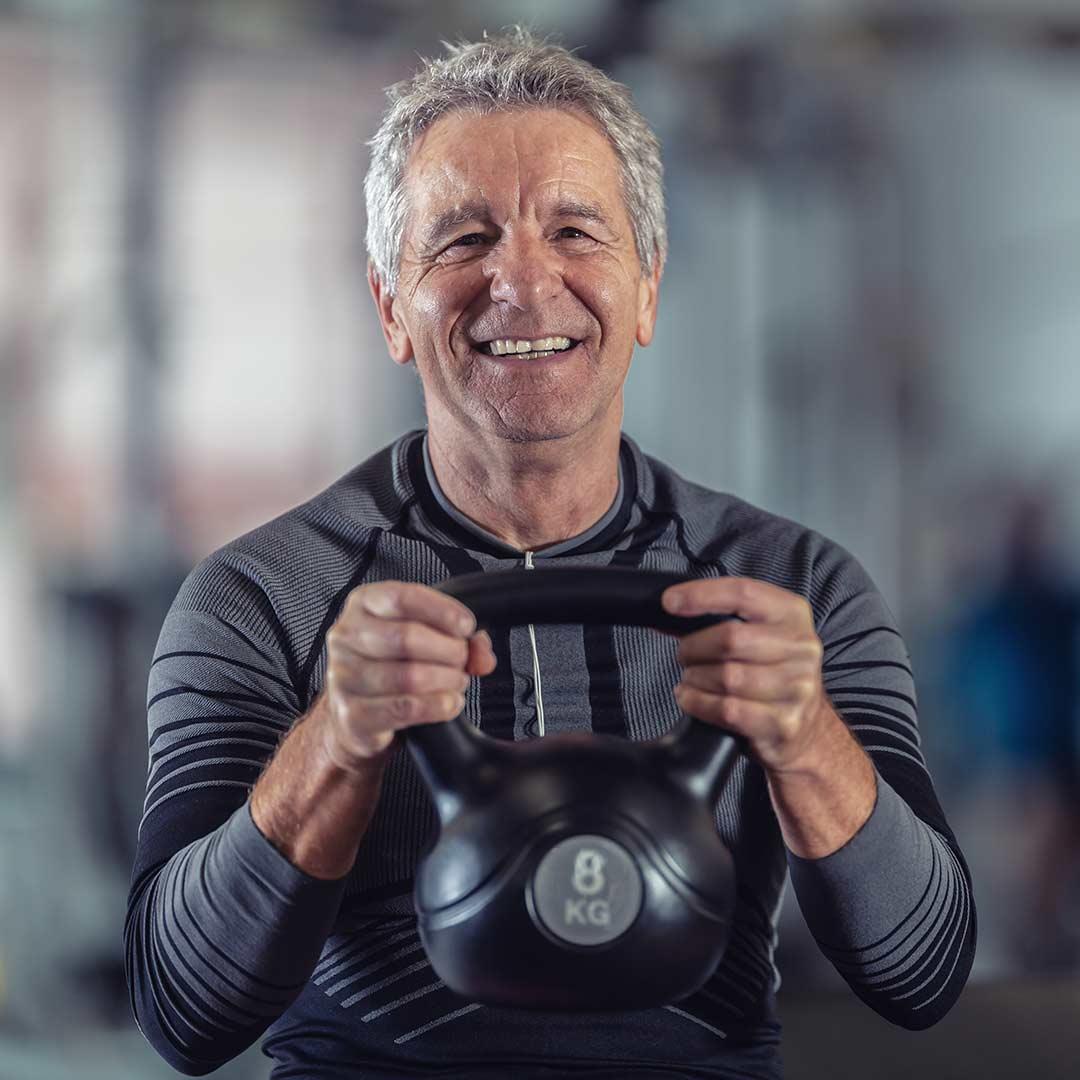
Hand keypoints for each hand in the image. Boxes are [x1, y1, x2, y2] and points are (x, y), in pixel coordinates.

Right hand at [320, 581, 496, 770]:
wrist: (356, 714)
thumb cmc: (390, 664)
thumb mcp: (421, 635)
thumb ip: (457, 636)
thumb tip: (482, 654)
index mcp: (363, 605)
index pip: (402, 598)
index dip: (442, 611)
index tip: (466, 626)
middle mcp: (346, 636)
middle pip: (406, 638)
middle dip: (448, 651)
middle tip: (462, 660)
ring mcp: (343, 676)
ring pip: (409, 677)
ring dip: (446, 681)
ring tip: (456, 682)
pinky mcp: (352, 715)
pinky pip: (405, 709)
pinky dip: (437, 706)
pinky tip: (448, 703)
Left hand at [662, 577, 831, 773]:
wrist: (807, 729)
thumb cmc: (772, 671)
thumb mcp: (759, 634)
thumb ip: (720, 617)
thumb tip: (670, 605)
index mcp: (792, 614)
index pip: (743, 593)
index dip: (702, 595)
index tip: (670, 601)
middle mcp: (801, 647)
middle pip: (730, 639)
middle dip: (694, 647)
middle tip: (684, 655)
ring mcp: (796, 687)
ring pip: (726, 677)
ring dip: (695, 678)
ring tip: (691, 679)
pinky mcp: (783, 722)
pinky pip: (727, 709)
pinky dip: (698, 703)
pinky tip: (691, 698)